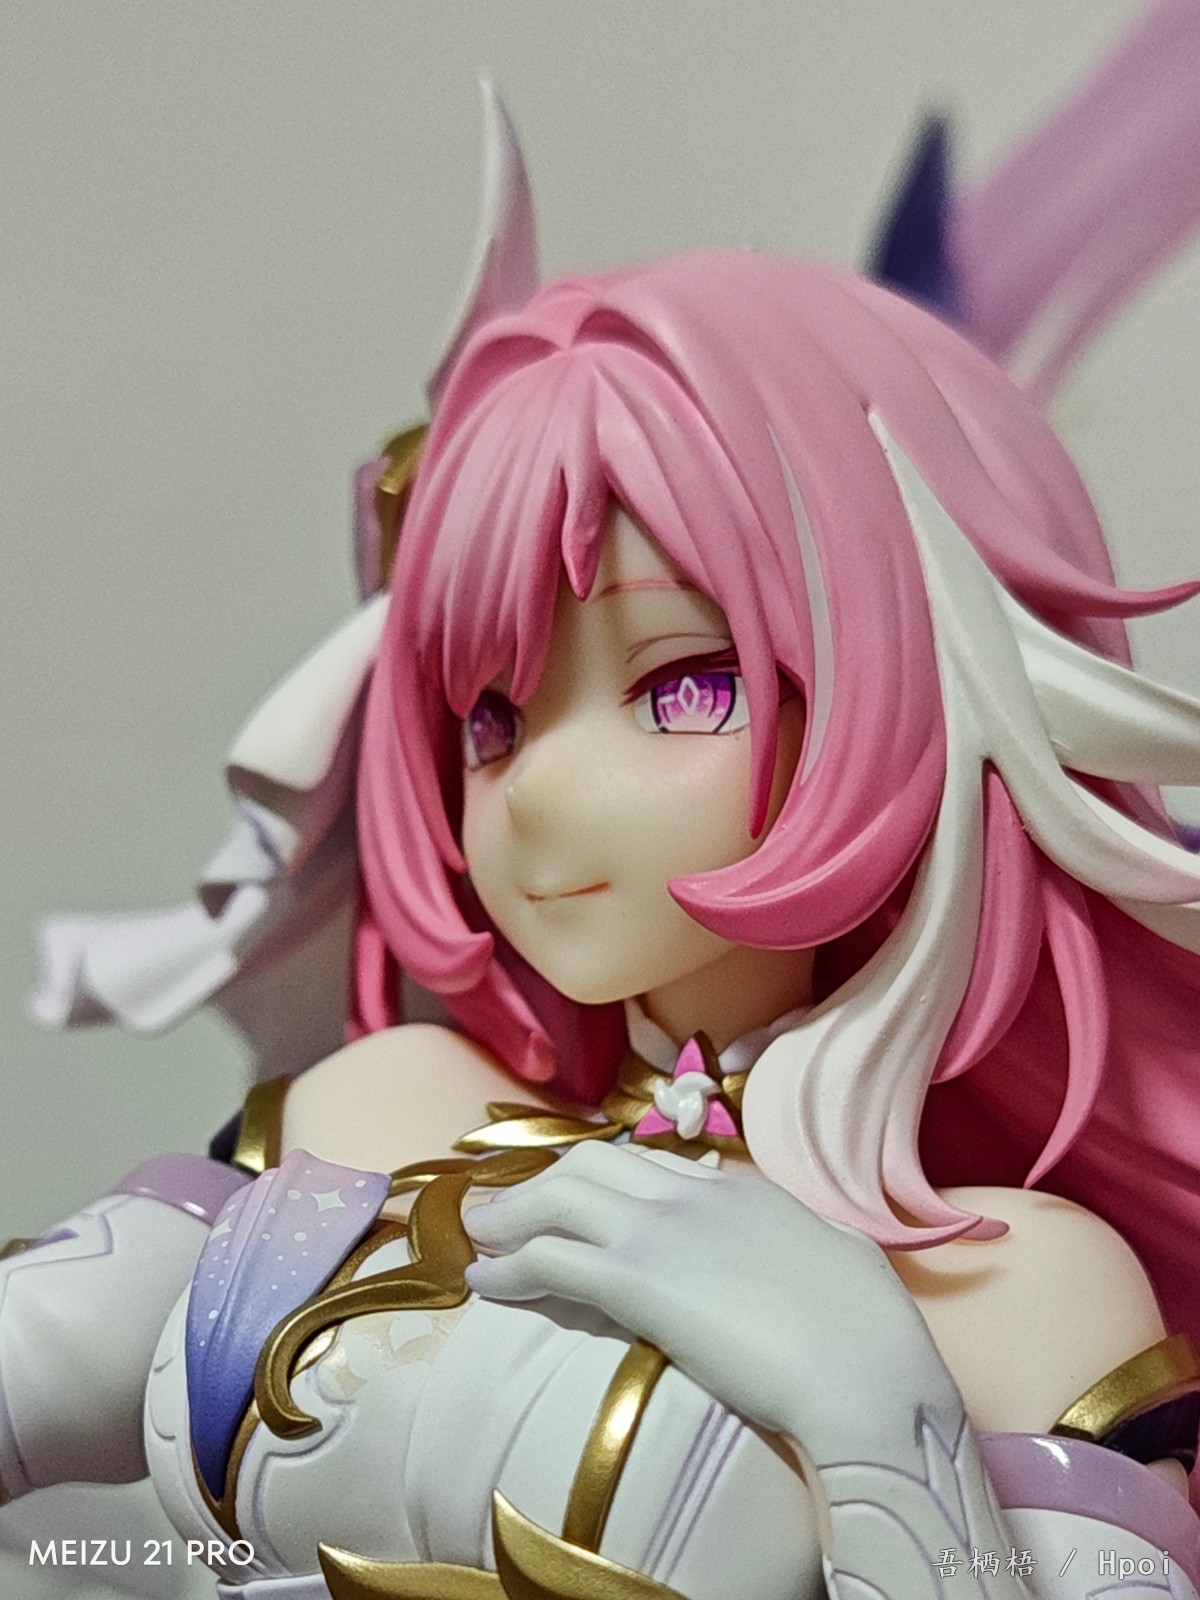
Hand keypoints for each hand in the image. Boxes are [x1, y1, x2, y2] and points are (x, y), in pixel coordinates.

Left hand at [464, 1141, 960, 1468]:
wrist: (866, 1372)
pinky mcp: (637, 1283)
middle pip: (590, 1164)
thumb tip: (782, 1235)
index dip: (598, 1178)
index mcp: (739, 1187)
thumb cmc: (868, 1330)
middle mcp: (692, 1193)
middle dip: (537, 1182)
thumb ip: (790, 1233)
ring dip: (509, 1215)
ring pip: (558, 1197)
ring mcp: (661, 1232)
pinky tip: (483, 1285)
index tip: (568, 1197)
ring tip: (477, 1238)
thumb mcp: (832, 1253)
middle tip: (499, 1209)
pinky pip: (550, 1260)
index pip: (648, 1163)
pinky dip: (508, 1268)